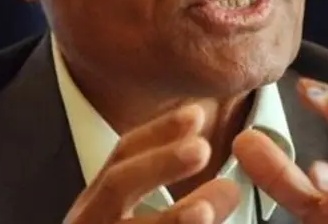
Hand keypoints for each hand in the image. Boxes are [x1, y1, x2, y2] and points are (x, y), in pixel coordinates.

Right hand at [63, 105, 239, 223]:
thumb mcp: (142, 219)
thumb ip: (172, 199)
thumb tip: (230, 181)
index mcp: (97, 206)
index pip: (122, 157)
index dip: (157, 133)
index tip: (197, 114)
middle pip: (116, 186)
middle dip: (159, 165)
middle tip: (204, 149)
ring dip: (170, 220)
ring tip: (209, 208)